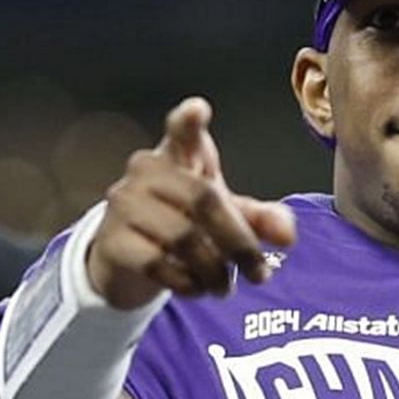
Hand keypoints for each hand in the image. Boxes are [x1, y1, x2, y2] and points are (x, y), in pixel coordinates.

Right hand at [87, 96, 296, 309]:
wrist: (125, 262)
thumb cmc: (181, 224)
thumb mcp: (223, 217)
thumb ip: (258, 219)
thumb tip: (287, 236)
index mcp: (177, 155)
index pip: (180, 131)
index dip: (188, 121)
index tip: (199, 110)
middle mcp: (146, 172)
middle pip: (204, 200)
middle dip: (239, 243)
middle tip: (260, 273)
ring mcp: (124, 204)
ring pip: (183, 238)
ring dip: (214, 271)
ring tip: (225, 287)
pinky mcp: (111, 241)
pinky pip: (158, 263)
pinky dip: (186, 282)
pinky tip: (195, 288)